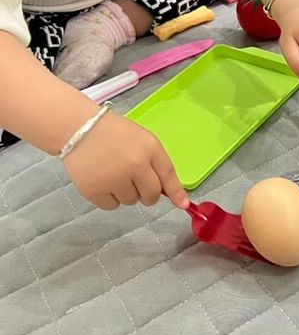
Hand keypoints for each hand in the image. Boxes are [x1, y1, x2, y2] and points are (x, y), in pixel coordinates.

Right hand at [62, 113, 188, 210]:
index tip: (183, 205)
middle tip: (138, 183)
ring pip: (131, 201)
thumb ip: (156, 163)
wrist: (79, 128)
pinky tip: (103, 180)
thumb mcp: (143, 140)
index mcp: (150, 148)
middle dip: (148, 194)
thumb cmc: (115, 133)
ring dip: (127, 193)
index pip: (168, 175)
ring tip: (115, 174)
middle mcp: (135, 165)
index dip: (176, 192)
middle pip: (151, 195)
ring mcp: (114, 179)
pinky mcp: (94, 191)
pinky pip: (112, 206)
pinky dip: (109, 198)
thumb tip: (168, 192)